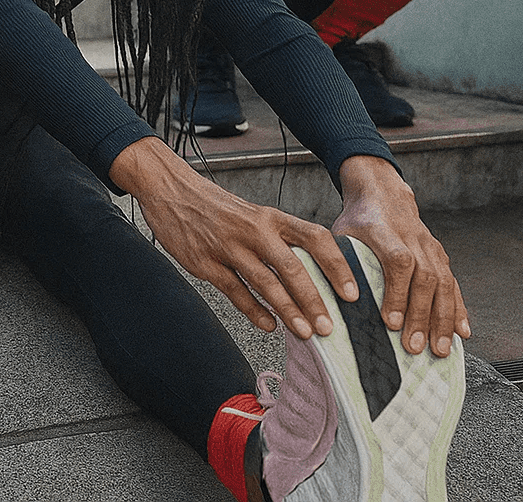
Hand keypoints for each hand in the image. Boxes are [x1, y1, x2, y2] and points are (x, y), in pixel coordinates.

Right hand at [111, 138, 356, 340]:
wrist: (170, 189)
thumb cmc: (216, 207)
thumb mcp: (253, 215)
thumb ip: (278, 240)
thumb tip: (312, 275)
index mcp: (270, 217)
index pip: (315, 238)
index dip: (337, 266)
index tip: (352, 292)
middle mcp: (253, 230)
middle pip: (292, 266)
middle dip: (313, 300)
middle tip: (329, 327)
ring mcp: (228, 246)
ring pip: (265, 282)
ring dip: (288, 310)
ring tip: (305, 333)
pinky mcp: (205, 262)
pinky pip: (234, 291)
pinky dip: (254, 310)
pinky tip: (269, 325)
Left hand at [331, 155, 468, 356]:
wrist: (384, 195)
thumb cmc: (358, 222)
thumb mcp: (341, 235)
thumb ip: (339, 263)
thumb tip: (334, 303)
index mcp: (384, 232)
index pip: (398, 262)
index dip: (397, 293)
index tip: (391, 322)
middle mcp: (413, 238)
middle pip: (425, 278)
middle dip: (420, 316)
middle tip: (413, 347)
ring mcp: (431, 247)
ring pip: (444, 284)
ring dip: (442, 319)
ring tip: (440, 349)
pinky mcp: (441, 255)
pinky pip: (454, 284)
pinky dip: (459, 309)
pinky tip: (462, 332)